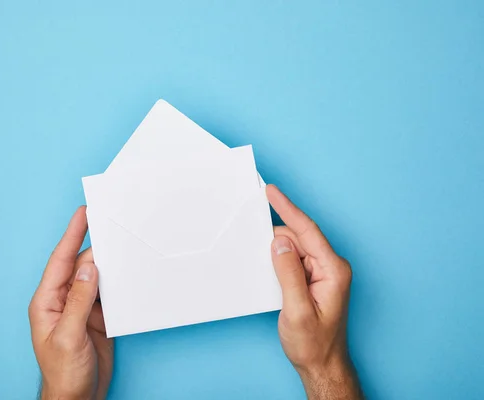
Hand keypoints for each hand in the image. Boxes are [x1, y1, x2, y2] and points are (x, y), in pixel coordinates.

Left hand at [29, 206, 112, 399]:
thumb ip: (78, 301)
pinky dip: (118, 282)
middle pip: (81, 265)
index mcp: (47, 301)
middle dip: (97, 245)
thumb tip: (88, 268)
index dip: (72, 234)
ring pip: (96, 277)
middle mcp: (63, 300)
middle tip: (113, 224)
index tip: (84, 213)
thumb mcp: (68, 336)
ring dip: (109, 263)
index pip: (60, 260)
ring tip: (124, 244)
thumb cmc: (62, 373)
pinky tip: (127, 274)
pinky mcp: (96, 317)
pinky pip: (107, 293)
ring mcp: (80, 308)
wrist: (77, 398)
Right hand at [267, 185, 362, 399]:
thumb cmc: (314, 343)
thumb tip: (279, 243)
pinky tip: (271, 268)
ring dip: (277, 251)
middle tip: (253, 232)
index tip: (272, 192)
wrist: (322, 364)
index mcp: (333, 270)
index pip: (307, 231)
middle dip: (276, 237)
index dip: (287, 209)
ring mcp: (324, 272)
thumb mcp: (297, 311)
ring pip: (294, 248)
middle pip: (299, 238)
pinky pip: (294, 260)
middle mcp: (331, 267)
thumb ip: (288, 275)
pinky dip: (280, 260)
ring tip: (265, 264)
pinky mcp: (315, 278)